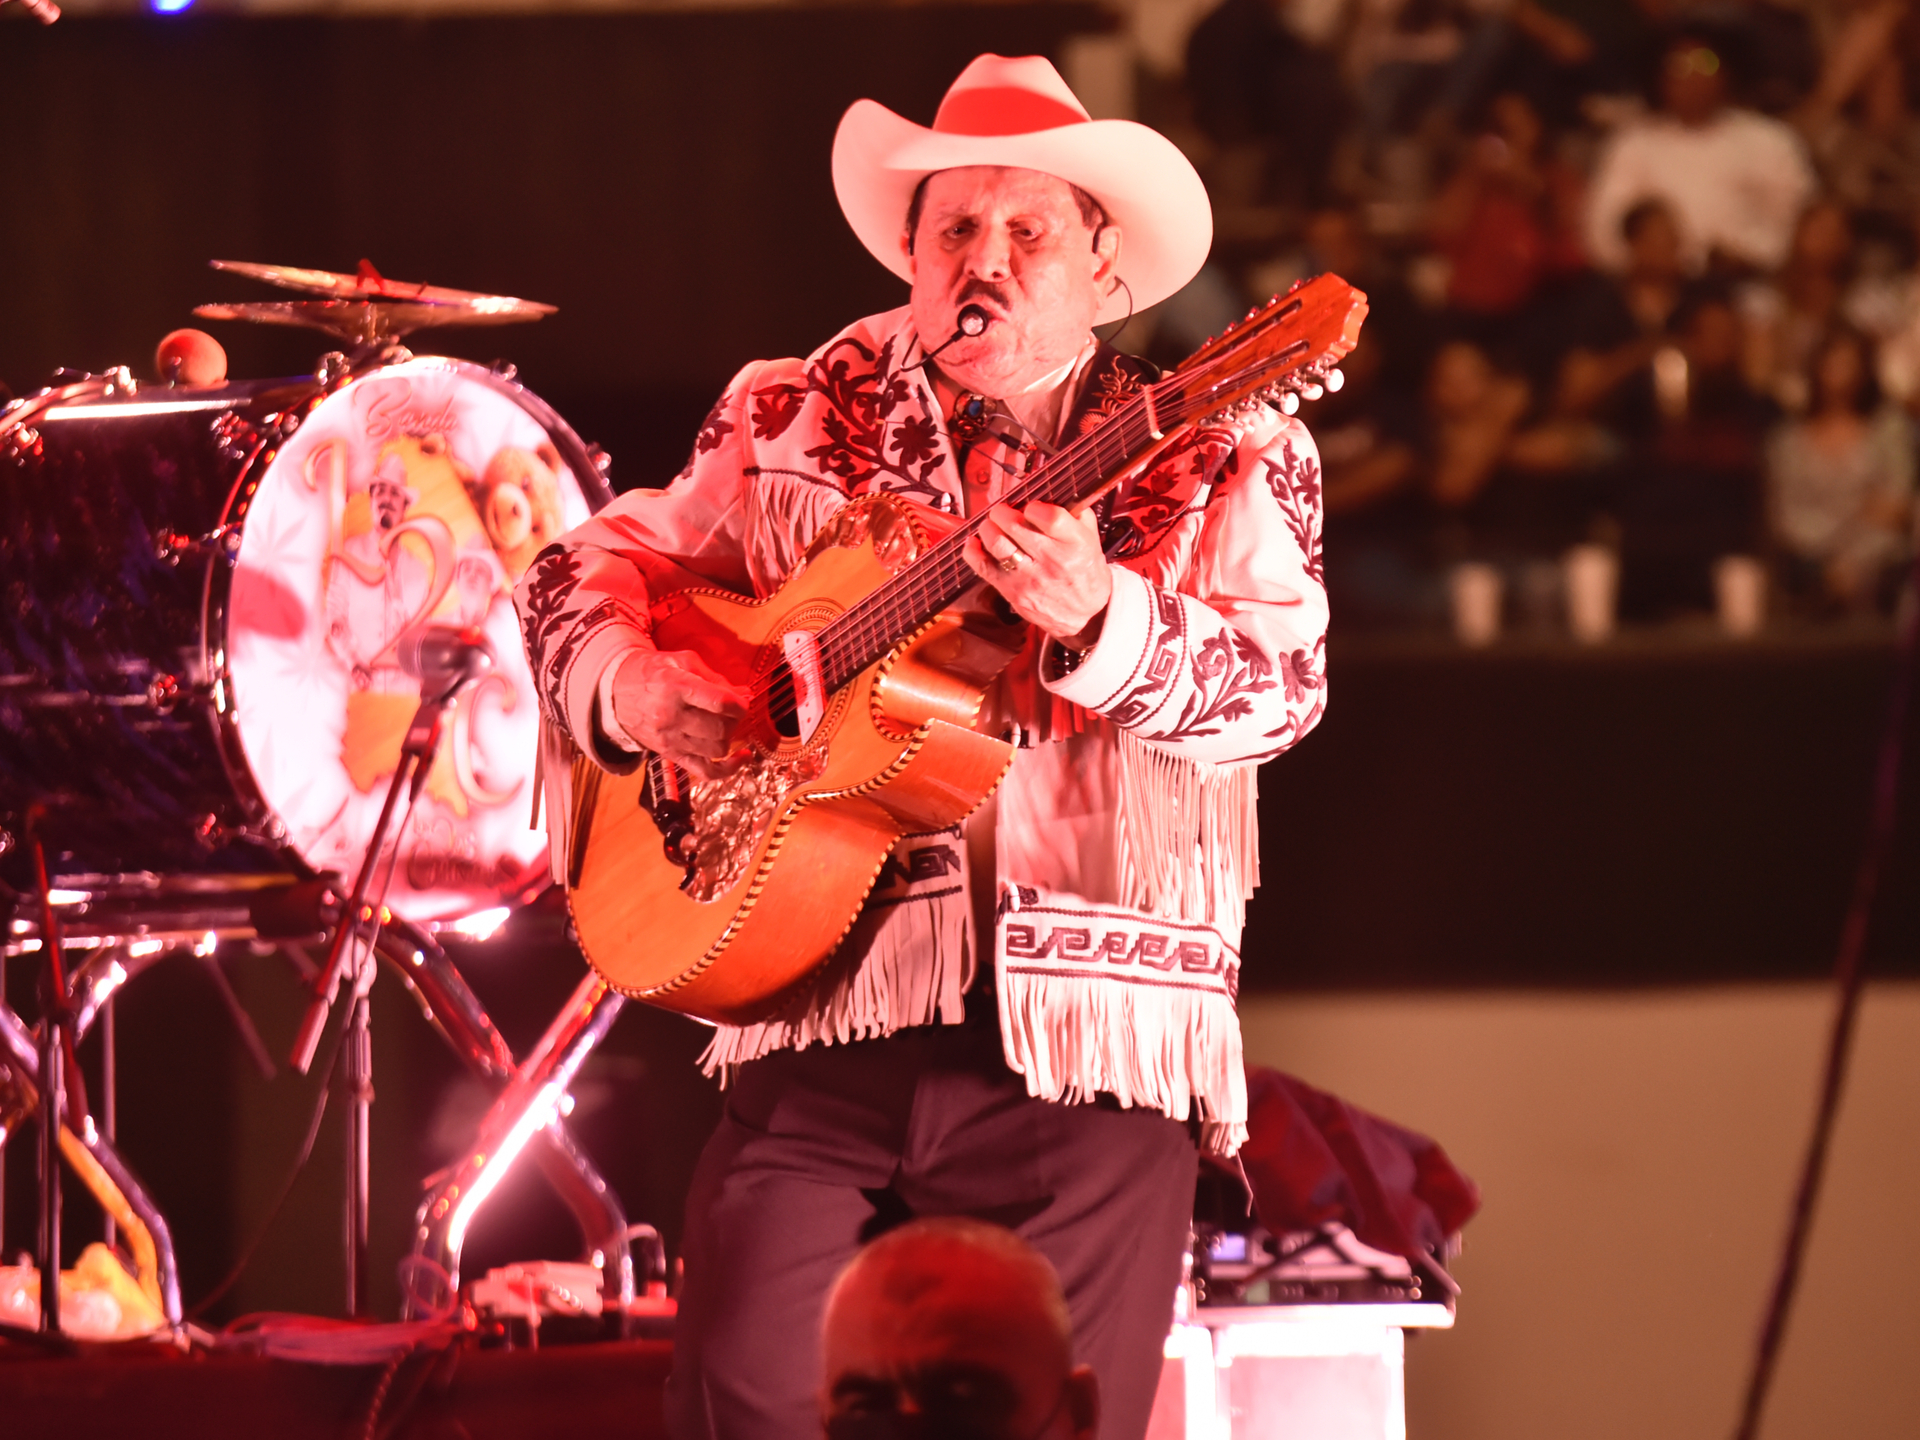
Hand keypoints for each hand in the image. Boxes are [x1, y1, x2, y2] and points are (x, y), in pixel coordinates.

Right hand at [609, 649, 748, 779]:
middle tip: (732, 711)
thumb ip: (716, 678)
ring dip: (728, 737)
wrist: (616, 691)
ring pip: (716, 749)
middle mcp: (671, 716)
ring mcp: (670, 740)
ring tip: (723, 724)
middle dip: (735, 720)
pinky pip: (706, 772)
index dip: (740, 704)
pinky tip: (742, 756)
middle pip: (720, 728)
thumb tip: (746, 695)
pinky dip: (729, 768)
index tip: (742, 701)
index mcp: (676, 687)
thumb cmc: (655, 672)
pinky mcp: (670, 755)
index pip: (719, 702)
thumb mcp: (683, 661)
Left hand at [962, 501, 1111, 648]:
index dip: (1033, 507)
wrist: (1085, 614)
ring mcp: (1029, 578)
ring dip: (988, 527)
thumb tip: (1048, 492)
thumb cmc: (1085, 571)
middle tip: (1004, 511)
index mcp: (1074, 544)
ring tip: (992, 525)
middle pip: (1015, 525)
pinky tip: (977, 543)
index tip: (1031, 508)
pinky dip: (973, 550)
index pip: (1047, 517)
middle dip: (1003, 511)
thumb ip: (1072, 513)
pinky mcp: (1012, 591)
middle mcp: (1052, 561)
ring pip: (996, 543)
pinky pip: (982, 566)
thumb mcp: (1090, 537)